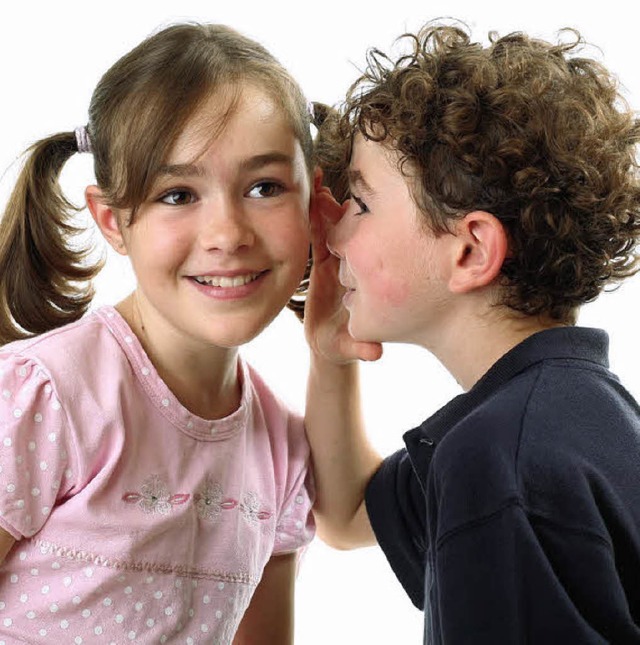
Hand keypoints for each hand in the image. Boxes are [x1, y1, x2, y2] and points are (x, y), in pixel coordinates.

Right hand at [305, 183, 381, 363]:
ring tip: (312, 182)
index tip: (342, 204)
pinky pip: (316, 235)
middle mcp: (350, 264)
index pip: (356, 246)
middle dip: (335, 208)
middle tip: (322, 187)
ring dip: (321, 206)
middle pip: (346, 230)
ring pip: (331, 227)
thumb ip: (360, 347)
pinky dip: (310, 217)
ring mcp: (337, 260)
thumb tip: (374, 353)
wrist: (330, 344)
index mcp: (358, 277)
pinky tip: (303, 198)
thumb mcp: (350, 346)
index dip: (349, 226)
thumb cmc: (343, 345)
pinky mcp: (322, 262)